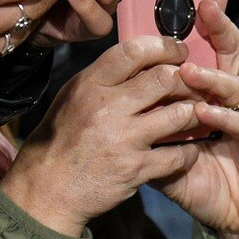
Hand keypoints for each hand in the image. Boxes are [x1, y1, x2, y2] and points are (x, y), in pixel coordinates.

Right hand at [0, 37, 200, 236]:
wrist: (43, 192)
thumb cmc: (61, 140)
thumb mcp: (73, 98)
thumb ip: (106, 78)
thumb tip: (144, 56)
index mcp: (90, 86)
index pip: (134, 51)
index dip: (165, 46)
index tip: (179, 52)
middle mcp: (107, 109)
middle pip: (165, 79)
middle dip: (187, 81)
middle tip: (194, 87)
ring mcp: (123, 139)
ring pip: (180, 114)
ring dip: (194, 114)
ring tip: (195, 115)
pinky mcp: (135, 169)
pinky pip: (178, 154)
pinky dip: (189, 152)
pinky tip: (188, 149)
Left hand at [154, 0, 238, 238]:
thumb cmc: (207, 184)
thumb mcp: (169, 157)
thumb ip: (150, 133)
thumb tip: (116, 113)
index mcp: (212, 98)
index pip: (206, 52)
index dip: (203, 25)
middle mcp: (232, 100)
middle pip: (229, 53)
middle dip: (219, 25)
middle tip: (206, 1)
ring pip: (235, 84)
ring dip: (211, 74)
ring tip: (188, 69)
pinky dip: (222, 116)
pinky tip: (206, 111)